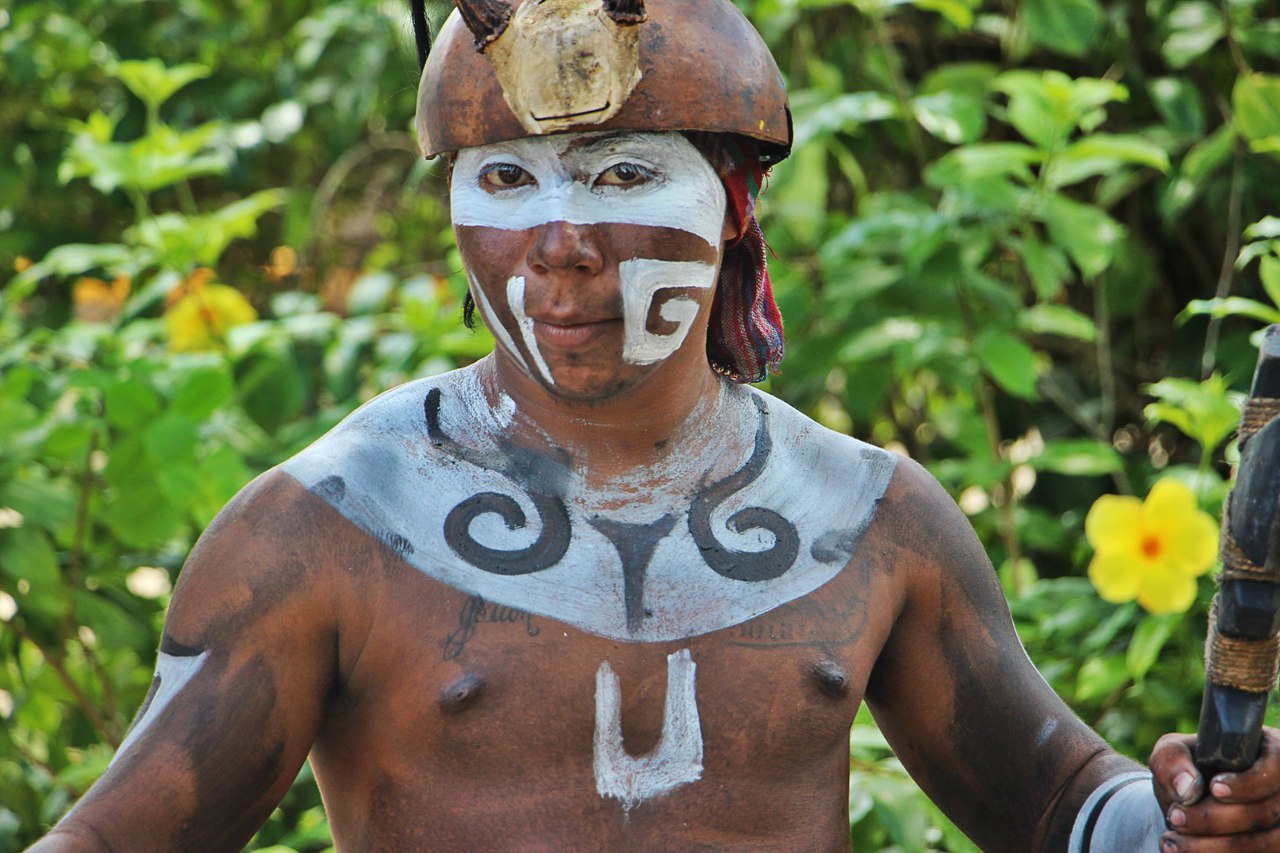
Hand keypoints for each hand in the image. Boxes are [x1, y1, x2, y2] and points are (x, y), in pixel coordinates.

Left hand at [1150, 727, 1279, 850]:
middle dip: (1215, 819)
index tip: (1214, 788)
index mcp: (1269, 753)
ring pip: (1265, 844)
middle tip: (1175, 818)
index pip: (1276, 767)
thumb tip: (1187, 789)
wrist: (1189, 804)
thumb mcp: (1173, 752)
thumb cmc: (1188, 769)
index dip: (1249, 782)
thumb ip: (1173, 760)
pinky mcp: (1275, 849)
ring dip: (1215, 847)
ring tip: (1172, 841)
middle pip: (1267, 812)